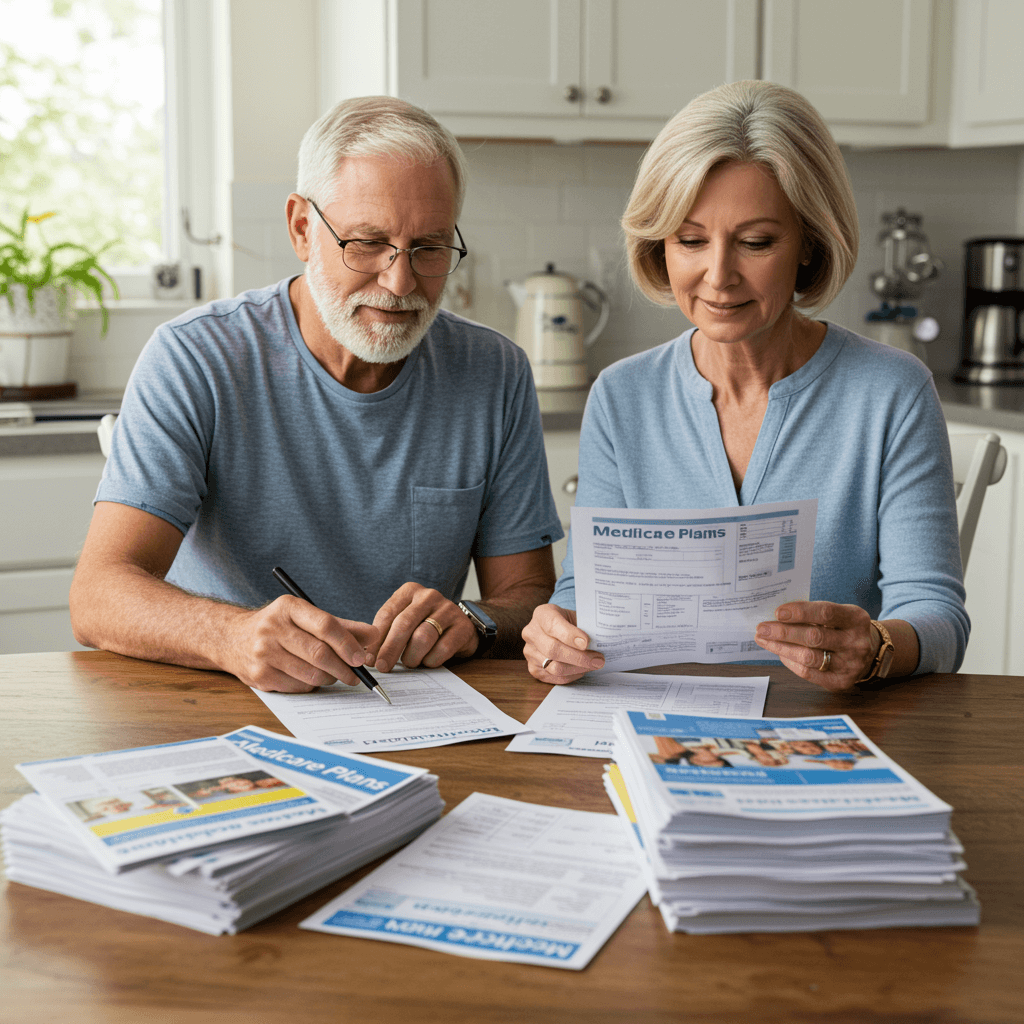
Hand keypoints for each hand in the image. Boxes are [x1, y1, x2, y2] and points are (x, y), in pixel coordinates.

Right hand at [225, 596, 379, 692]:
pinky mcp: (259, 676)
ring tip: (335, 675)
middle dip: (344, 667)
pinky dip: (312, 686)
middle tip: (356, 675)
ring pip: (311, 674)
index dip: (348, 643)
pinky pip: (298, 687)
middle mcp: (272, 628)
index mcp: (288, 607)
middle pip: (319, 653)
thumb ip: (341, 625)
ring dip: (330, 678)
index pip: (326, 625)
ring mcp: (264, 653)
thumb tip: (374, 636)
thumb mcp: (306, 616)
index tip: (361, 657)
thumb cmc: (278, 626)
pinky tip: (311, 678)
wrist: (231, 638)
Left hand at [368, 582, 477, 671]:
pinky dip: (431, 660)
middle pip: (404, 624)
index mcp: (410, 591)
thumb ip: (387, 633)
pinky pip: (442, 648)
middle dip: (390, 649)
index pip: (387, 614)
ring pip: (423, 637)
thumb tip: (368, 657)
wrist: (460, 625)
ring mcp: (448, 609)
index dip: (376, 639)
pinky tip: (428, 661)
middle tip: (383, 666)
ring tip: (410, 662)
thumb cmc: (424, 625)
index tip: (369, 659)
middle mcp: (429, 596)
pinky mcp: (463, 626)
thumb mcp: (404, 621)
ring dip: (412, 656)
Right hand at [522, 604, 604, 683]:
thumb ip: (585, 627)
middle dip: (579, 657)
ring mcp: (529, 652)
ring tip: (593, 665)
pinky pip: (554, 678)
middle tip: (599, 660)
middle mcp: (531, 632)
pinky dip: (571, 675)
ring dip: (578, 668)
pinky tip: (581, 670)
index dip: (570, 635)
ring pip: (554, 667)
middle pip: (553, 649)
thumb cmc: (570, 623)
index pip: (553, 625)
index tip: (587, 643)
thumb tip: (602, 641)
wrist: (558, 631)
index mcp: (542, 614)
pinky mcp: (533, 668)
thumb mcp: (576, 617)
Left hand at [753, 600, 878, 691]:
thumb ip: (813, 613)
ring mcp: (851, 665)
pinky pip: (809, 673)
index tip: (778, 612)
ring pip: (808, 657)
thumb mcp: (838, 614)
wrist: (870, 652)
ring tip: (764, 640)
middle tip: (762, 628)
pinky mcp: (841, 682)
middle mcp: (856, 642)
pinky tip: (780, 653)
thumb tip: (776, 616)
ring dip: (781, 648)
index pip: (826, 613)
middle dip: (783, 632)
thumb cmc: (843, 628)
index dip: (800, 612)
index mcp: (856, 619)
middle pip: (814, 637)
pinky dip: (790, 662)